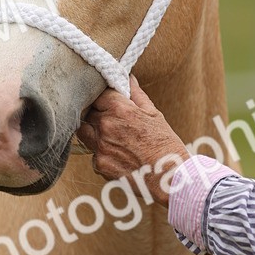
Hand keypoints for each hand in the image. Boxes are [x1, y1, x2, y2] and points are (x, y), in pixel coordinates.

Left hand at [76, 75, 190, 206]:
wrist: (170, 177)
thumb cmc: (165, 143)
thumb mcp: (153, 113)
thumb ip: (135, 94)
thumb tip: (127, 77)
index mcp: (119, 109)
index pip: (96, 94)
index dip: (101, 97)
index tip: (106, 101)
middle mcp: (106, 126)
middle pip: (87, 113)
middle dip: (95, 114)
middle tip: (109, 119)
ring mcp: (101, 146)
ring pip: (84, 133)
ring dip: (92, 132)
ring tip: (111, 137)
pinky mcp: (100, 165)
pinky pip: (92, 154)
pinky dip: (100, 154)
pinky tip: (117, 156)